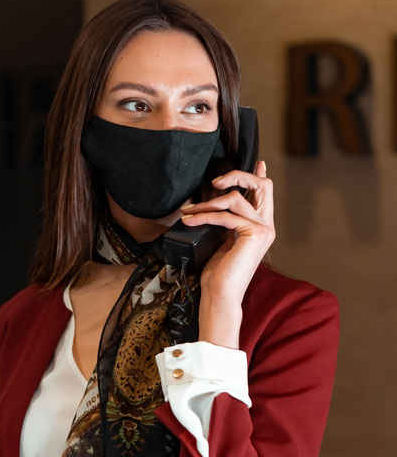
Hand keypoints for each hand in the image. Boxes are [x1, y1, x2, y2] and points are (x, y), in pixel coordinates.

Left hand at [179, 160, 274, 346]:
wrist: (220, 295)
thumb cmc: (218, 272)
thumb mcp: (220, 239)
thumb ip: (224, 220)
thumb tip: (213, 202)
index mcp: (261, 226)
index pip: (265, 192)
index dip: (259, 175)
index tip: (257, 162)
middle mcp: (267, 226)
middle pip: (262, 184)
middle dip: (238, 175)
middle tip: (214, 182)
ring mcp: (264, 229)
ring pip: (237, 198)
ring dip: (208, 203)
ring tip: (189, 212)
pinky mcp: (255, 234)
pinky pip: (227, 215)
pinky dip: (205, 216)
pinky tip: (189, 221)